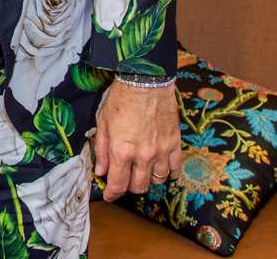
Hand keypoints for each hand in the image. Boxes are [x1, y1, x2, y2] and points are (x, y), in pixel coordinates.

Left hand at [93, 80, 181, 201]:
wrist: (146, 80)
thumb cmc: (122, 98)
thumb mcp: (103, 123)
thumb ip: (101, 150)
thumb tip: (101, 171)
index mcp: (122, 151)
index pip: (118, 185)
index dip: (113, 194)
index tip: (110, 195)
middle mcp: (143, 155)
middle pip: (139, 186)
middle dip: (130, 186)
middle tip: (125, 179)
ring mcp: (162, 150)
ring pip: (158, 179)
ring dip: (148, 178)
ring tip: (141, 169)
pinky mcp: (175, 142)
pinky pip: (174, 166)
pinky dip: (167, 167)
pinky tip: (159, 160)